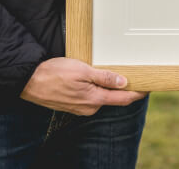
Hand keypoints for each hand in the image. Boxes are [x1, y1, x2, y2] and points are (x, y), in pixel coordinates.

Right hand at [20, 57, 146, 115]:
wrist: (29, 81)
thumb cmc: (54, 73)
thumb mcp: (82, 70)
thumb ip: (103, 77)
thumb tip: (123, 82)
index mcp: (94, 99)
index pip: (123, 99)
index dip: (138, 93)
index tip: (149, 87)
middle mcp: (89, 107)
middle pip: (114, 99)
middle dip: (125, 89)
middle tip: (136, 76)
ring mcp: (80, 108)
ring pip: (102, 98)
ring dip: (110, 88)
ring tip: (117, 74)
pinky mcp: (73, 105)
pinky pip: (91, 98)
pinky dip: (98, 90)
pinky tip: (96, 80)